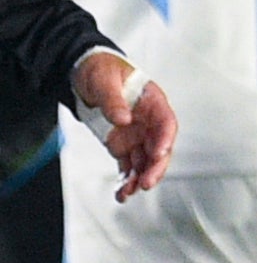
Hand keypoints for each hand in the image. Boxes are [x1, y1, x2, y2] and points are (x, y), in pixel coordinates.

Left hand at [71, 51, 174, 199]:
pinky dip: (126, 179)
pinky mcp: (123, 146)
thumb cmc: (101, 70)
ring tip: (129, 192)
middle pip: (159, 149)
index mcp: (152, 103)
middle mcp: (148, 123)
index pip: (166, 124)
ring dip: (140, 178)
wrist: (83, 73)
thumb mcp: (105, 79)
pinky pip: (128, 166)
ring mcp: (136, 136)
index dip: (165, 139)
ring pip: (145, 162)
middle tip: (147, 182)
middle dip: (155, 168)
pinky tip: (122, 191)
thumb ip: (114, 99)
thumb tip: (123, 119)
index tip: (159, 152)